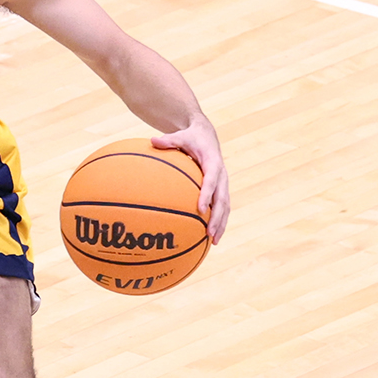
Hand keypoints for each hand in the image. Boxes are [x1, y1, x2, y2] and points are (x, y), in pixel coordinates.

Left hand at [152, 117, 229, 244]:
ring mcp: (223, 183)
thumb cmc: (191, 138)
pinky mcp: (221, 189)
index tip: (200, 209)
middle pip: (222, 199)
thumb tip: (152, 140)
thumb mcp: (180, 136)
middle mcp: (222, 175)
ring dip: (221, 224)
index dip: (207, 195)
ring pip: (225, 206)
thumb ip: (168, 140)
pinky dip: (219, 221)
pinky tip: (211, 236)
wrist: (207, 135)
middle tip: (209, 233)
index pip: (212, 180)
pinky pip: (222, 206)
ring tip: (214, 241)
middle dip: (217, 217)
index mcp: (212, 162)